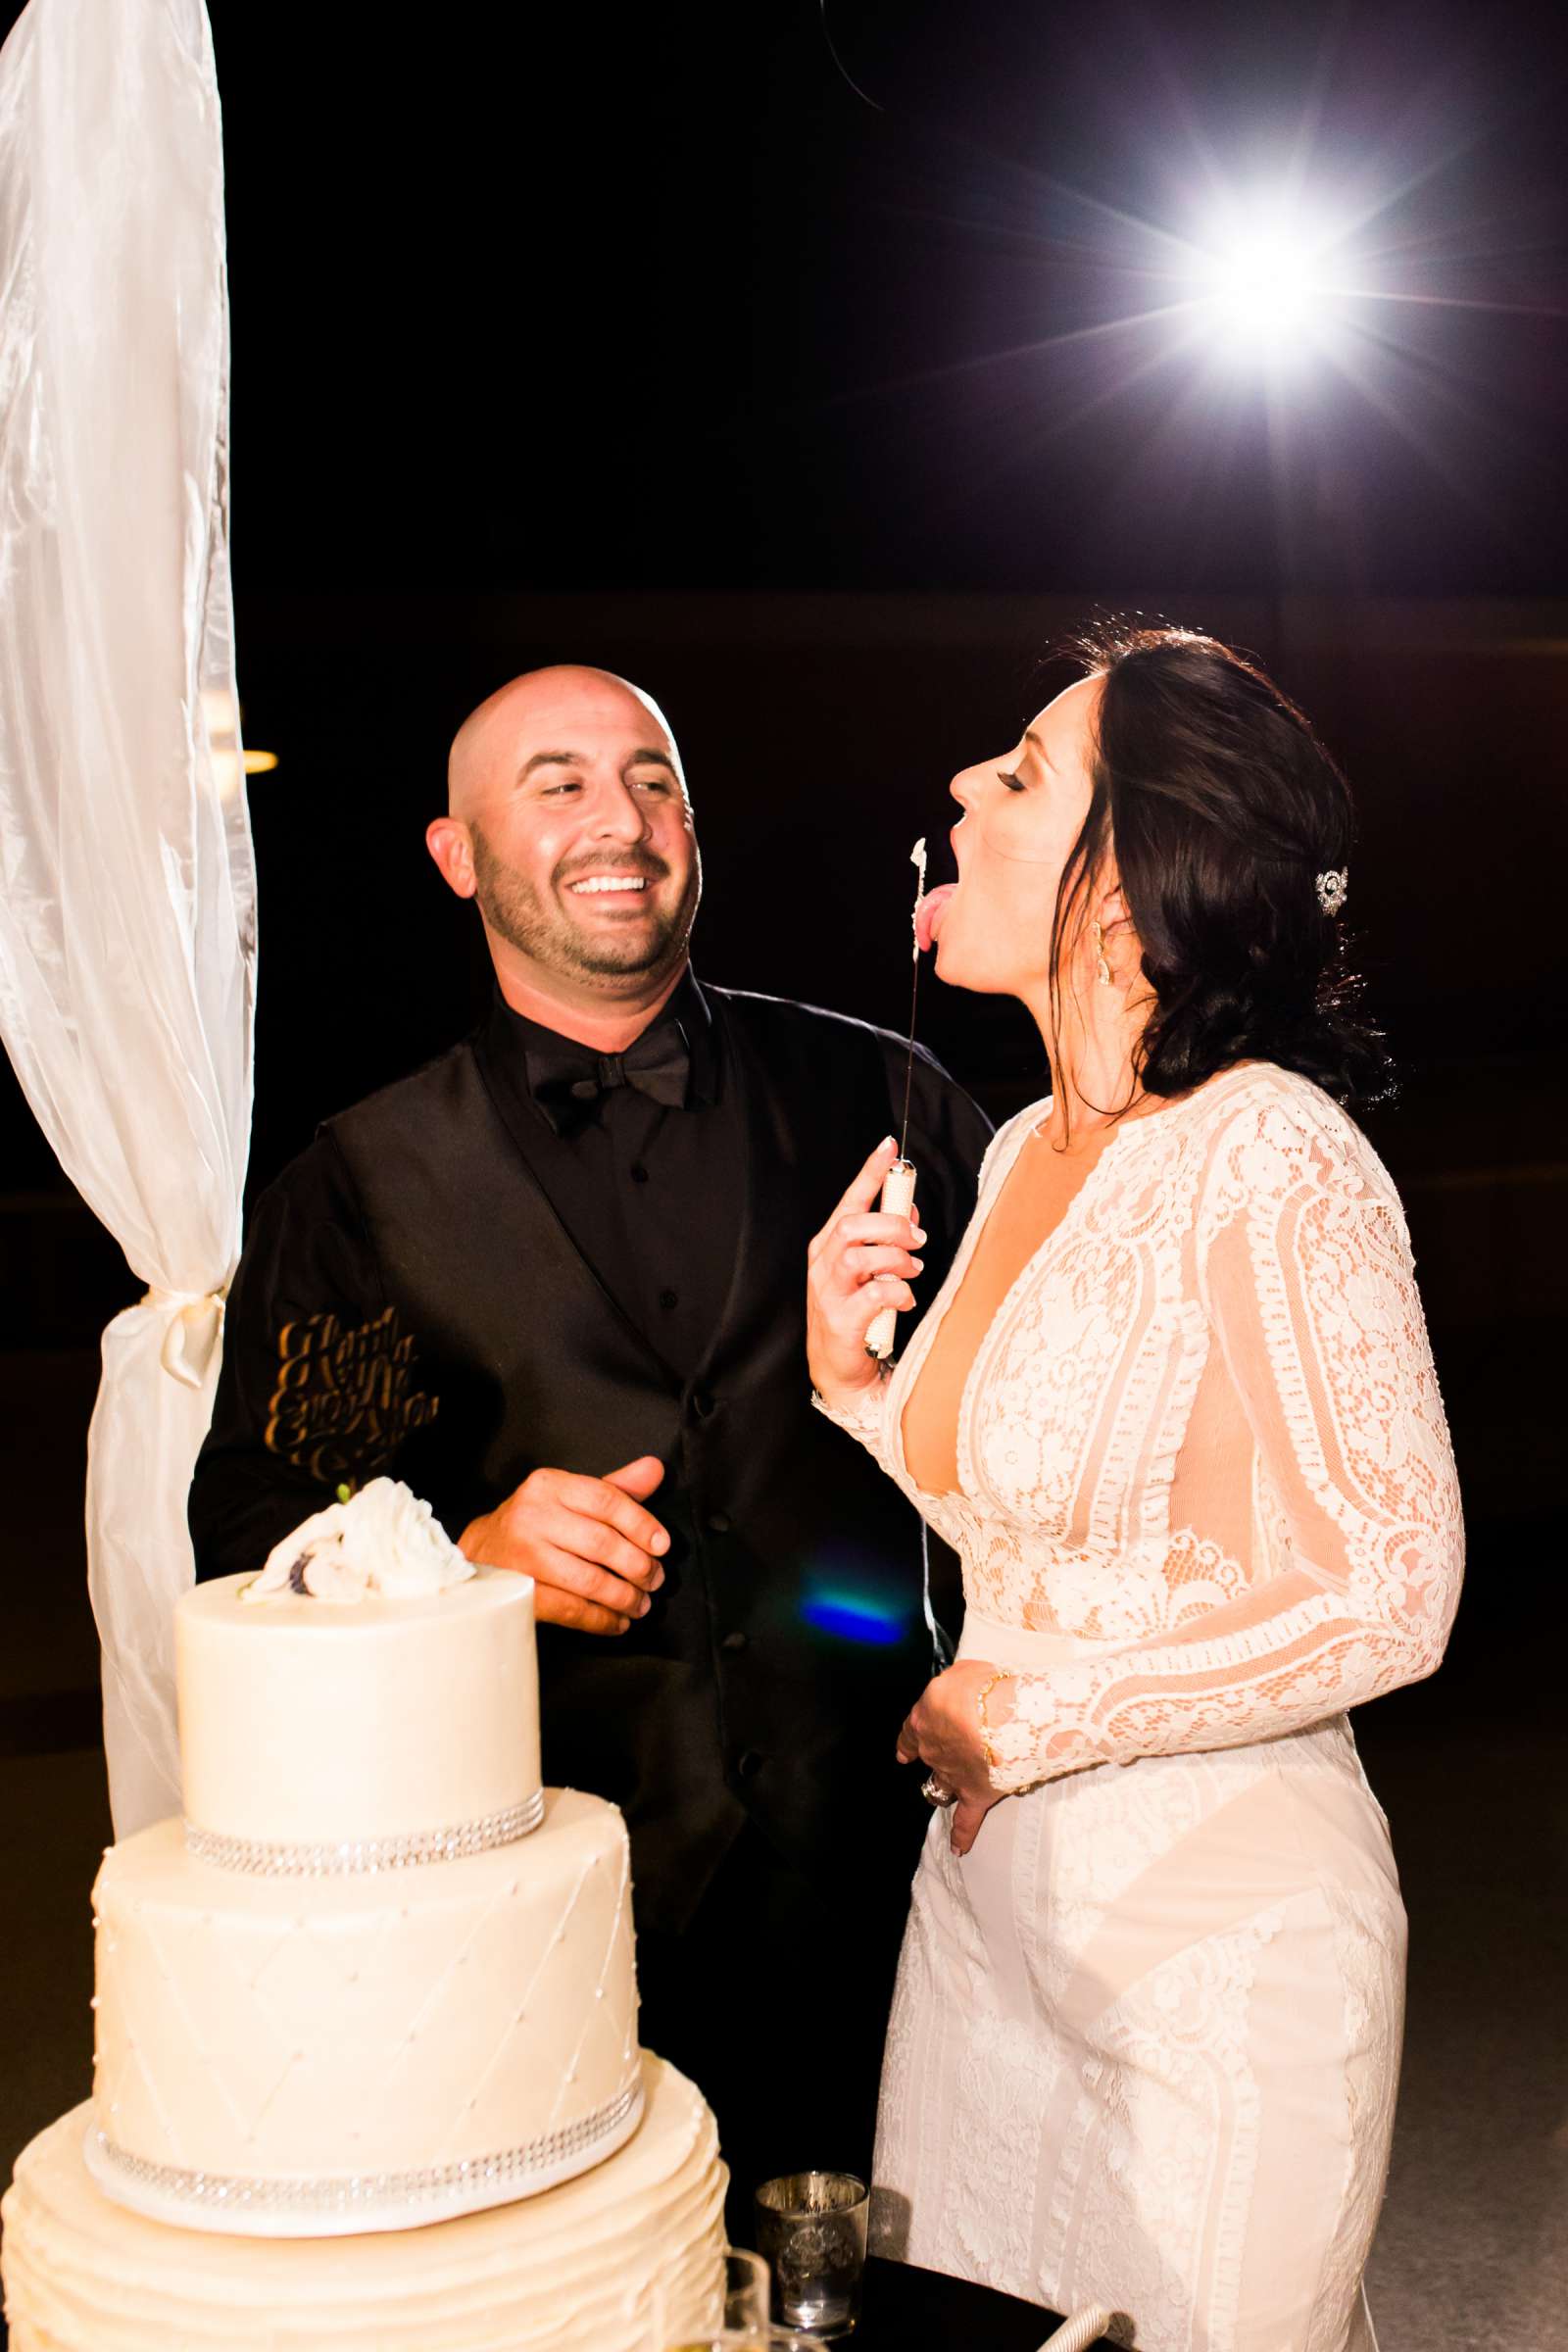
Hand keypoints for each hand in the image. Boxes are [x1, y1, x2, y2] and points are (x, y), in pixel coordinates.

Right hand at [460, 1455, 668, 1635]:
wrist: (482, 1550)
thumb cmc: (537, 1522)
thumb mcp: (571, 1496)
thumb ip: (616, 1486)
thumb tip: (656, 1469)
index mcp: (549, 1486)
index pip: (606, 1500)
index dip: (641, 1524)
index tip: (663, 1546)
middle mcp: (533, 1516)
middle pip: (601, 1543)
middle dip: (638, 1566)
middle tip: (655, 1579)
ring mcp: (524, 1556)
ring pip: (588, 1581)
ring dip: (624, 1597)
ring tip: (641, 1603)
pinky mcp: (520, 1591)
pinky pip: (570, 1610)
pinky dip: (601, 1619)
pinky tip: (617, 1621)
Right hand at [806, 1136, 925, 1403]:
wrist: (839, 1370)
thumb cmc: (856, 1313)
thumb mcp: (867, 1270)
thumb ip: (884, 1240)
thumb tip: (911, 1212)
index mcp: (828, 1245)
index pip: (850, 1199)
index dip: (870, 1172)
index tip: (889, 1147)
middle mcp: (823, 1264)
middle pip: (854, 1225)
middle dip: (893, 1226)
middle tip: (918, 1240)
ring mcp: (829, 1292)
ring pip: (861, 1256)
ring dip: (897, 1259)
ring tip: (913, 1271)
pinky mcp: (842, 1320)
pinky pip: (875, 1295)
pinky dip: (898, 1293)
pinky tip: (905, 1300)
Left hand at [896, 1659, 1010, 1857]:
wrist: (1001, 1716)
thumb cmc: (983, 1689)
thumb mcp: (962, 1673)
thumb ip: (953, 1687)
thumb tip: (955, 1692)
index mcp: (925, 1720)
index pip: (911, 1732)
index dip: (909, 1741)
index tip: (904, 1750)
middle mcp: (933, 1750)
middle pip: (929, 1759)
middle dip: (936, 1759)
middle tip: (949, 1755)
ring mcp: (952, 1775)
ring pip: (941, 1786)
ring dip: (943, 1789)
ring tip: (945, 1793)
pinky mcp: (975, 1795)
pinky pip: (965, 1821)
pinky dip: (962, 1835)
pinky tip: (959, 1847)